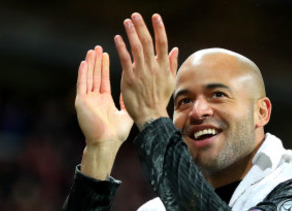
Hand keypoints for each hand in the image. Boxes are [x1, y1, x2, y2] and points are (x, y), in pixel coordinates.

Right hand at [76, 45, 133, 178]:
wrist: (107, 143)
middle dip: (97, 62)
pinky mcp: (81, 102)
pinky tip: (84, 62)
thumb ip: (126, 102)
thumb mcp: (125, 115)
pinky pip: (82, 85)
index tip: (106, 54)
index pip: (103, 80)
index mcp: (104, 101)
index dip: (104, 67)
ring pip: (88, 77)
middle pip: (95, 76)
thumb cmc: (116, 134)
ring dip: (90, 64)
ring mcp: (87, 100)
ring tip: (92, 50)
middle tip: (98, 48)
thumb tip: (129, 93)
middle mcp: (94, 99)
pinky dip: (83, 73)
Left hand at [114, 13, 177, 129]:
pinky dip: (121, 48)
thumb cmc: (159, 99)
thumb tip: (174, 48)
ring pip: (136, 48)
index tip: (155, 16)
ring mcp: (141, 72)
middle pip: (147, 42)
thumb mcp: (170, 81)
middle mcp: (153, 67)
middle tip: (135, 15)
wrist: (150, 115)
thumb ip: (171, 63)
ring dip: (131, 33)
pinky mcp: (130, 78)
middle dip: (142, 27)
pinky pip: (125, 60)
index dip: (159, 28)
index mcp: (163, 66)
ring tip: (127, 21)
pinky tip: (117, 38)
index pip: (162, 43)